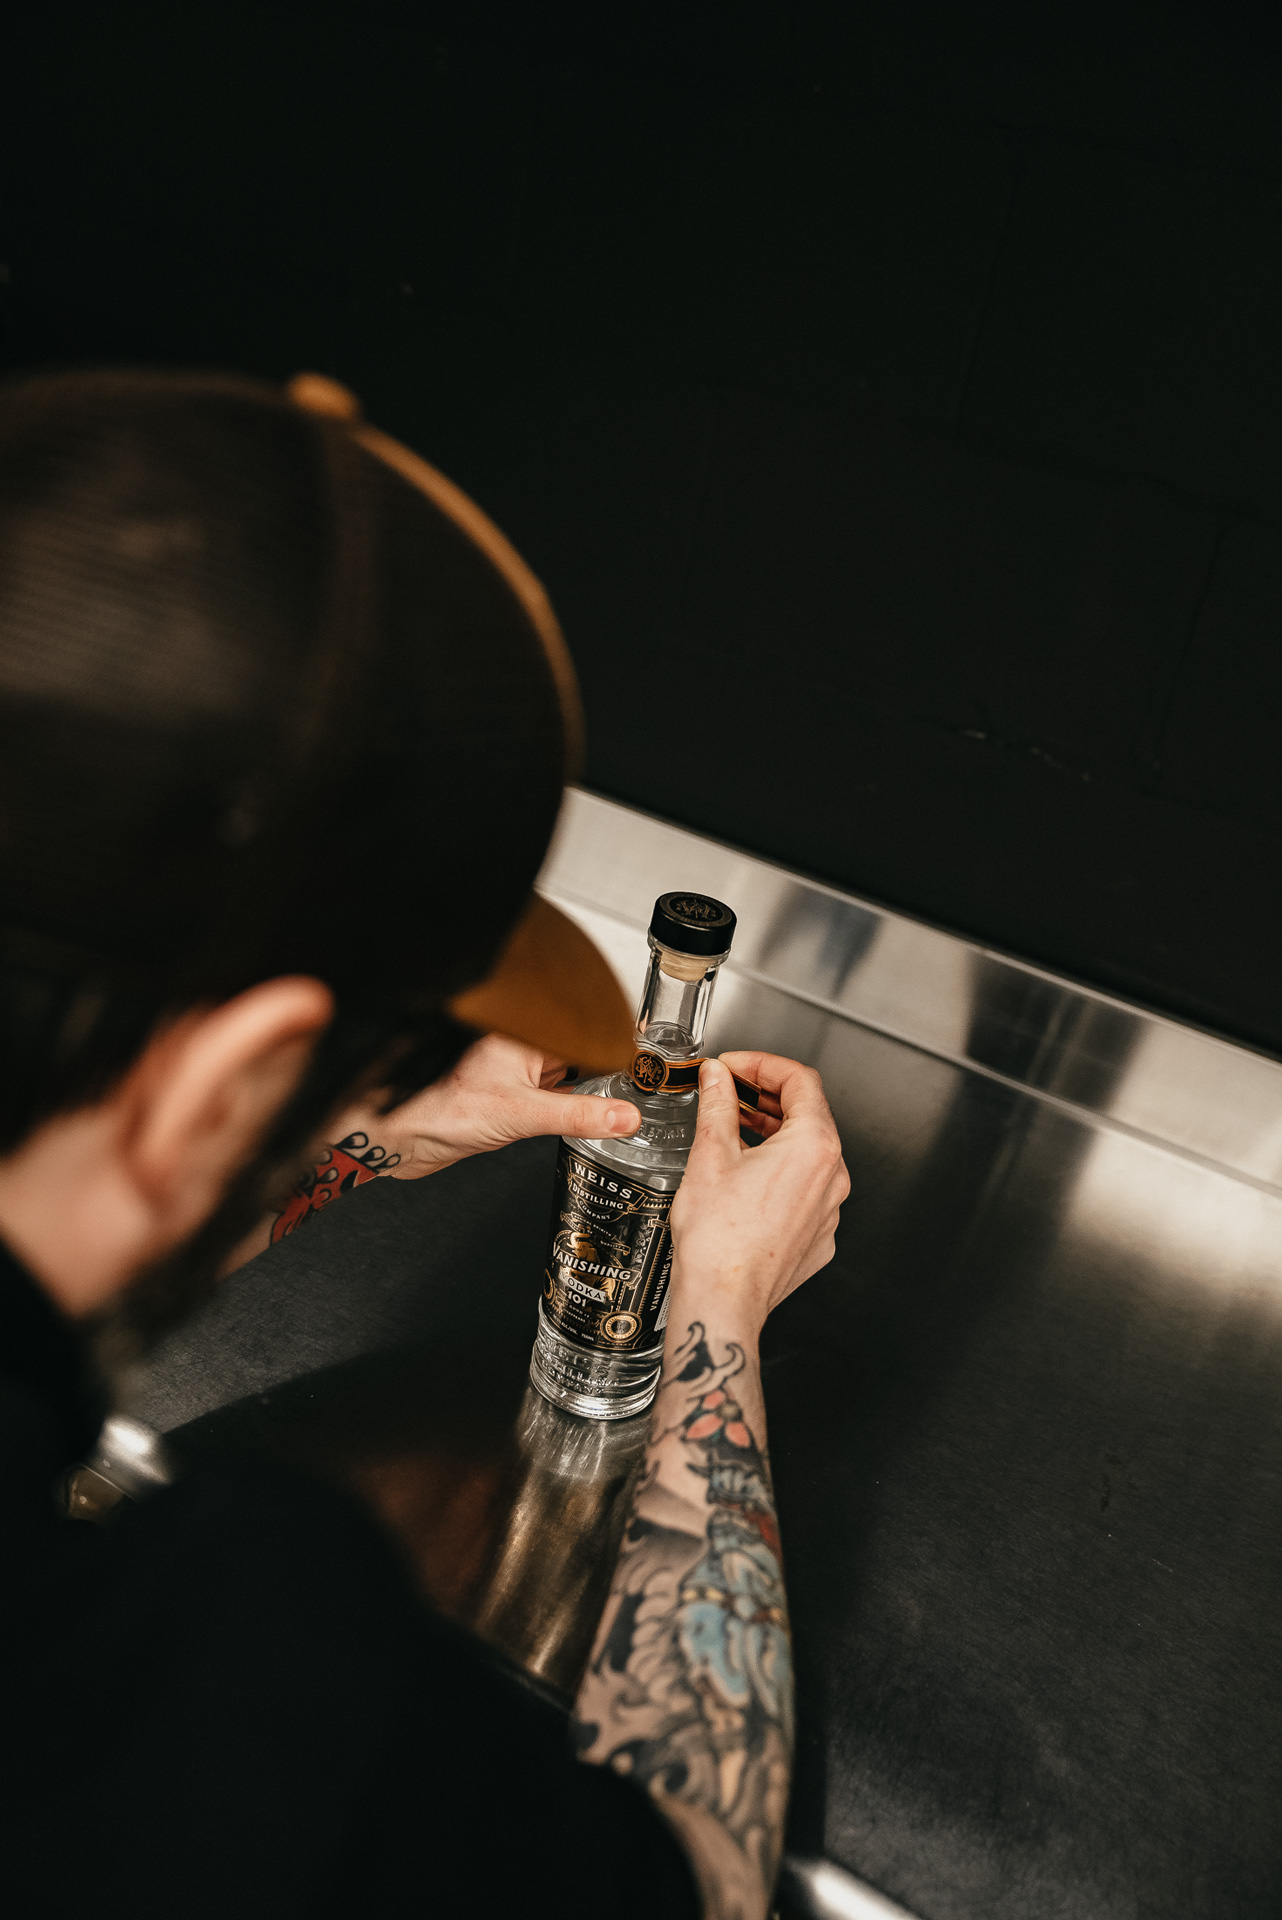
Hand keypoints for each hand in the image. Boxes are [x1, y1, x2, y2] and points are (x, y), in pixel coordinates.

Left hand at [327, 1032, 640, 1178]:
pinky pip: (555, 1091)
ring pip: (569, 1069)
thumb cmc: (441, 1110)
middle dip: (607, 1061)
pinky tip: (587, 1113)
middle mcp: (520, 1045)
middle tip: (642, 1078)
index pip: (584, 1024)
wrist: (404, 1139)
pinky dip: (572, 1101)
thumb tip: (625, 1116)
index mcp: (524, 1031)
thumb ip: (580, 1114)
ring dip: (590, 1082)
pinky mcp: (511, 1094)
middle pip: (580, 1046)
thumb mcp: (524, 1114)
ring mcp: (516, 1069)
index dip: (616, 1033)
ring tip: (620, 1095)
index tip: (648, 1046)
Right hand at [668, 1051, 847, 1340]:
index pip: (800, 1080)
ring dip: (774, 1134)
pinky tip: (747, 1177)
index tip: (735, 1067)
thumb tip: (717, 1077)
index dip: (763, 1065)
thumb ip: (718, 1105)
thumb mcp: (711, 1154)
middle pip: (808, 1115)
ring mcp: (829, 1210)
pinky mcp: (818, 1236)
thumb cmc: (719, 1239)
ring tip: (734, 1130)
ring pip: (808, 1154)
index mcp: (813, 1147)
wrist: (724, 1300)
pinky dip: (780, 1172)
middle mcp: (832, 1177)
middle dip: (767, 1097)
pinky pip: (806, 1190)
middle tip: (731, 1092)